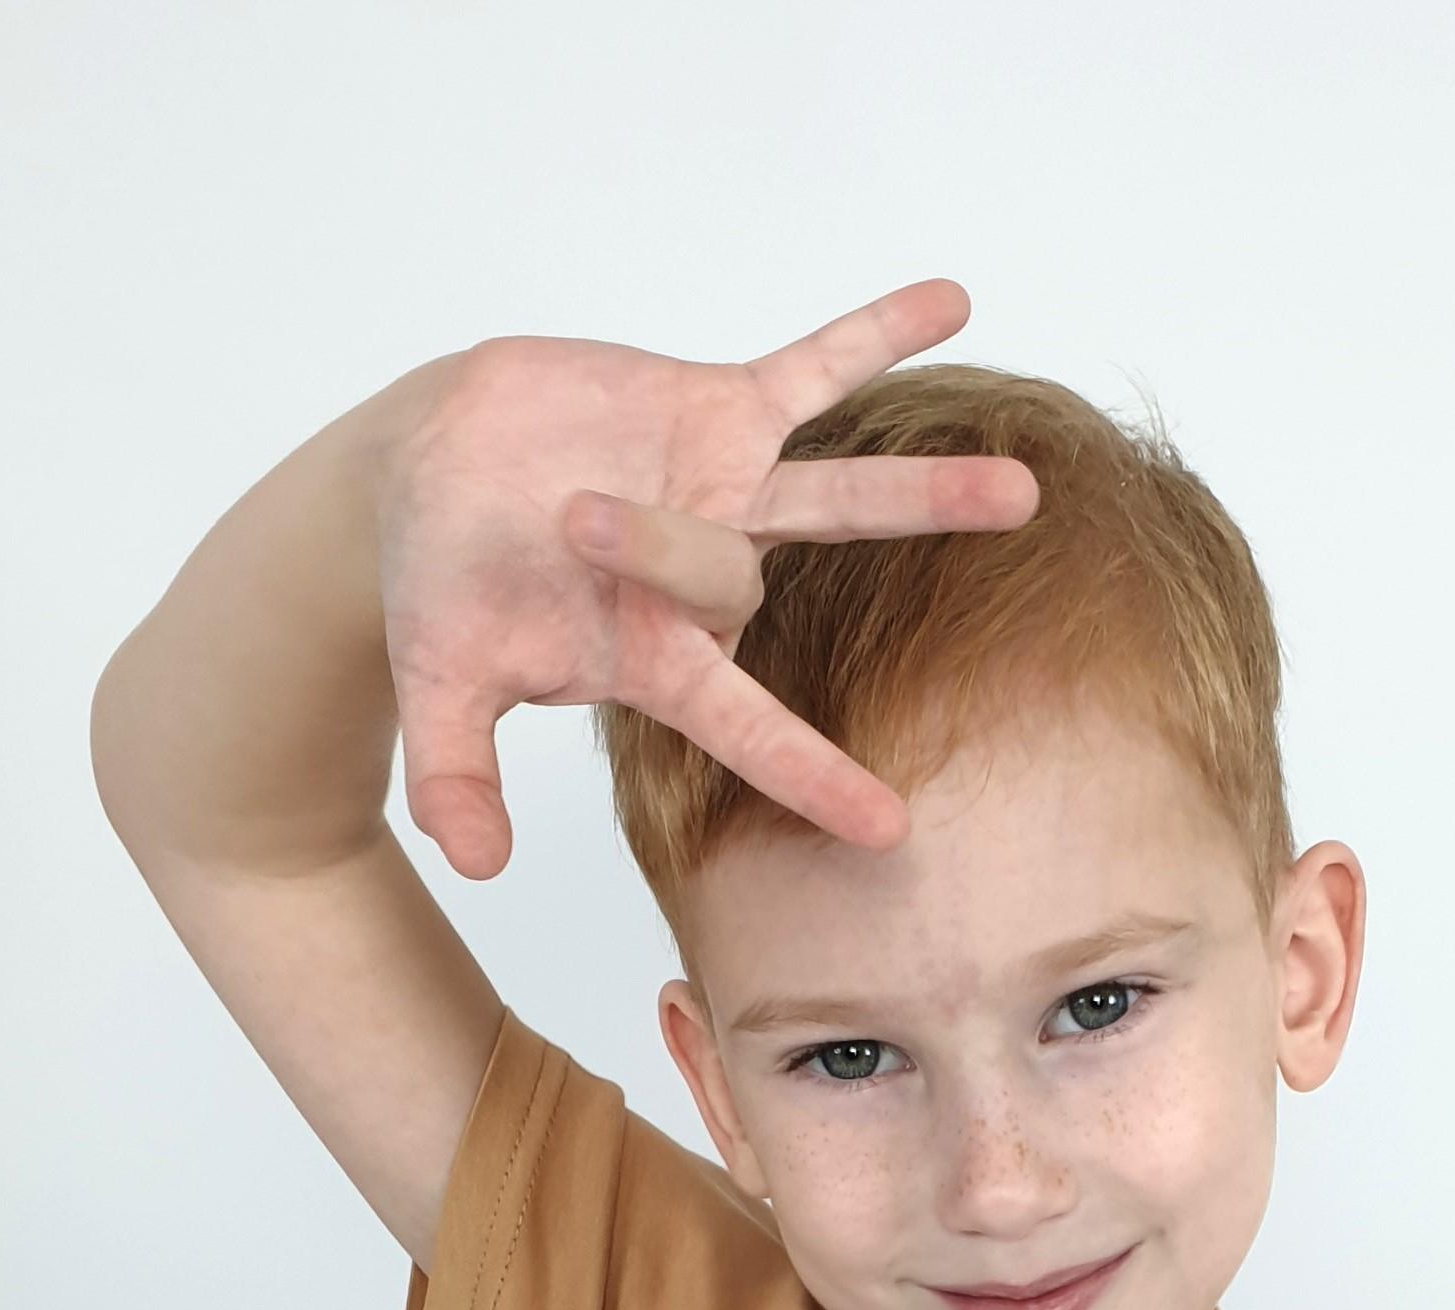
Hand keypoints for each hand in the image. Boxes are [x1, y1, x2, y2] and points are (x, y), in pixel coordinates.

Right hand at [372, 280, 1037, 877]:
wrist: (431, 473)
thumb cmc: (443, 590)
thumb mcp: (440, 684)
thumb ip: (455, 776)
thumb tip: (473, 863)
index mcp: (654, 661)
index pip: (747, 731)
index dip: (812, 775)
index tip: (889, 830)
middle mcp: (707, 585)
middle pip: (744, 587)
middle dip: (666, 554)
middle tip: (576, 521)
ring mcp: (727, 496)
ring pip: (842, 500)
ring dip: (929, 498)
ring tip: (1023, 494)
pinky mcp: (719, 411)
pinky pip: (812, 368)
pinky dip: (874, 335)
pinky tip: (953, 302)